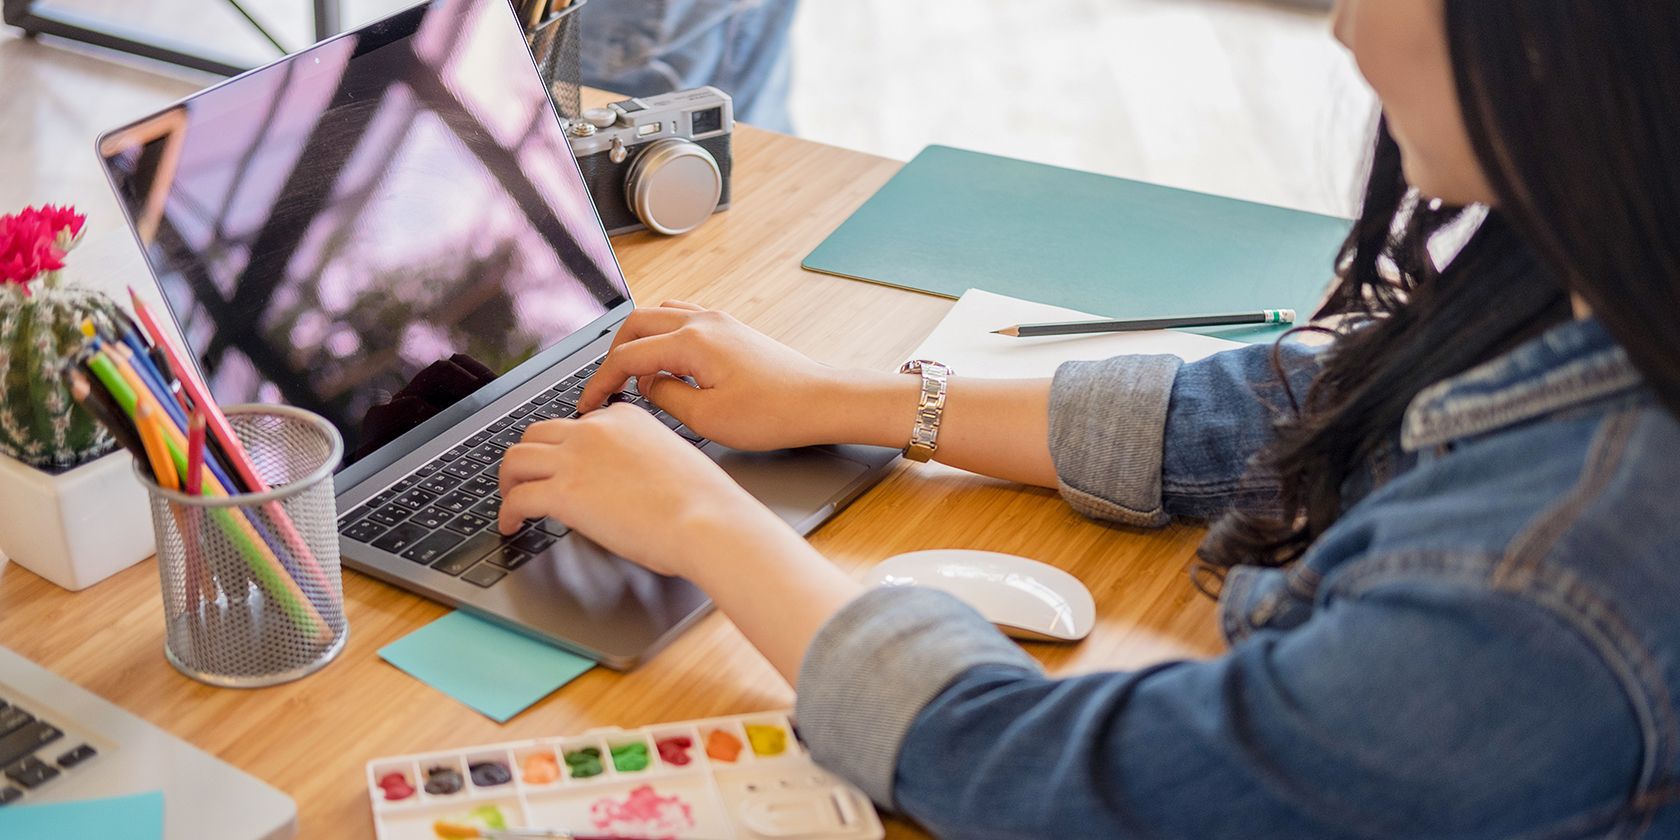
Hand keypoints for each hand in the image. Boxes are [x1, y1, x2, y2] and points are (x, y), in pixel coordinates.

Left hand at [496, 403, 778, 575]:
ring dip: (507, 481)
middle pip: (536, 433)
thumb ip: (638, 458)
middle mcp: (594, 429)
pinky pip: (516, 499)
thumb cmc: (702, 501)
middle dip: (526, 458)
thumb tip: (619, 481)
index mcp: (623, 417)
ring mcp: (575, 458)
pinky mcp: (563, 493)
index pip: (577, 424)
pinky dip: (506, 513)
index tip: (561, 466)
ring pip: (515, 459)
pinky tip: (511, 526)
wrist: (706, 520)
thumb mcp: (670, 458)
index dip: (562, 448)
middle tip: (524, 480)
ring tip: (510, 501)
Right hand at [577, 301, 866, 450]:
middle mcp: (703, 321)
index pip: (627, 356)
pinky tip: (667, 363)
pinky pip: (682, 319)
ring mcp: (719, 320)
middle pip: (635, 325)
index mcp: (691, 341)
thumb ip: (665, 397)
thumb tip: (647, 385)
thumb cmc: (773, 413)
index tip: (587, 405)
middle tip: (605, 387)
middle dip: (613, 356)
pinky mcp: (732, 329)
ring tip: (632, 375)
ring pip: (659, 316)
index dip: (600, 382)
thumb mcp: (707, 419)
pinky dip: (662, 337)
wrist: (820, 402)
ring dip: (637, 341)